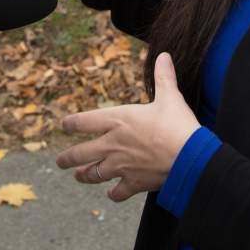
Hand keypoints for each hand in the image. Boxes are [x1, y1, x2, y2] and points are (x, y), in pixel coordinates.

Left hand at [56, 52, 198, 201]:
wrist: (188, 157)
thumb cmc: (177, 125)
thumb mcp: (170, 97)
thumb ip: (164, 77)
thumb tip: (164, 55)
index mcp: (118, 120)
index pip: (85, 121)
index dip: (72, 123)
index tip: (64, 125)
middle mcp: (113, 144)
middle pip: (81, 153)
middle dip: (68, 158)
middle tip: (60, 161)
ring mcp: (121, 166)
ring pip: (94, 174)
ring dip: (85, 176)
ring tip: (78, 176)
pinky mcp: (133, 183)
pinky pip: (118, 192)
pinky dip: (113, 194)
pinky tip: (111, 194)